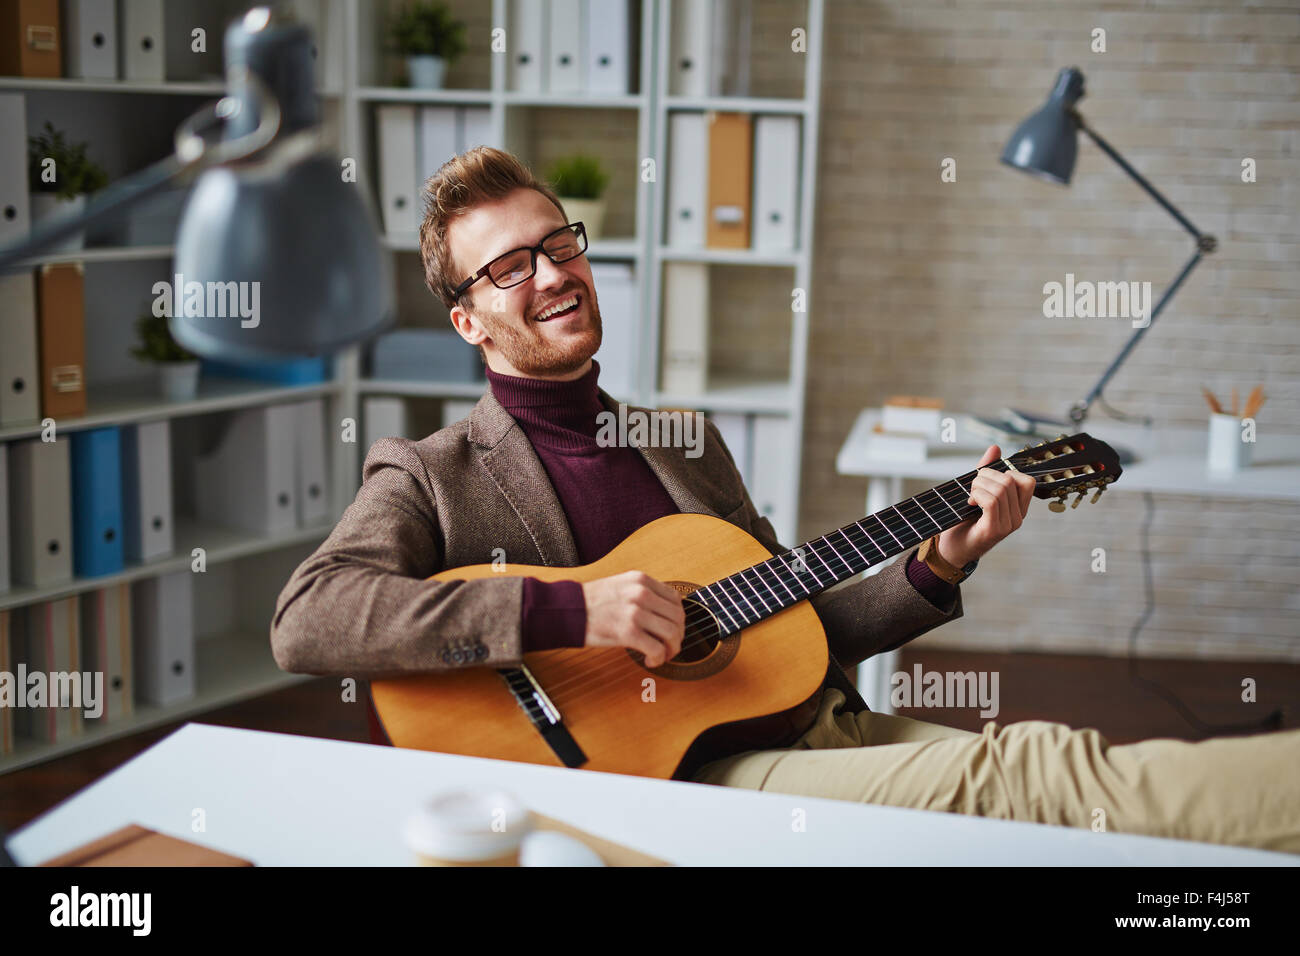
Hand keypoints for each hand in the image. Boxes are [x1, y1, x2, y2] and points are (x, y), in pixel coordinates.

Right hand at [580, 571, 684, 667]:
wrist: (567, 610)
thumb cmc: (590, 602)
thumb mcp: (620, 586)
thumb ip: (642, 594)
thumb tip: (664, 614)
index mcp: (641, 580)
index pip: (675, 599)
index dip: (678, 618)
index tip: (671, 630)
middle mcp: (641, 592)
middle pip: (678, 617)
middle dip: (678, 636)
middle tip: (669, 647)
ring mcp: (635, 612)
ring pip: (672, 633)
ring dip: (672, 649)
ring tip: (662, 655)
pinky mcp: (628, 631)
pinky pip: (657, 648)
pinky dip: (659, 658)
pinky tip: (650, 661)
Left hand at [936, 444, 1035, 567]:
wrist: (951, 549)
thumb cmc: (964, 521)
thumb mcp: (977, 491)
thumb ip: (987, 471)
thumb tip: (995, 448)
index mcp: (1018, 508)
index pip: (1027, 481)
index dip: (1006, 472)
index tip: (987, 481)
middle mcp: (1018, 517)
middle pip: (1010, 480)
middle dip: (986, 476)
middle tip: (972, 487)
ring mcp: (1008, 525)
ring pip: (1001, 489)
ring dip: (978, 485)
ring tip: (970, 495)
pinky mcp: (994, 530)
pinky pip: (992, 501)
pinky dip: (977, 495)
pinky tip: (970, 502)